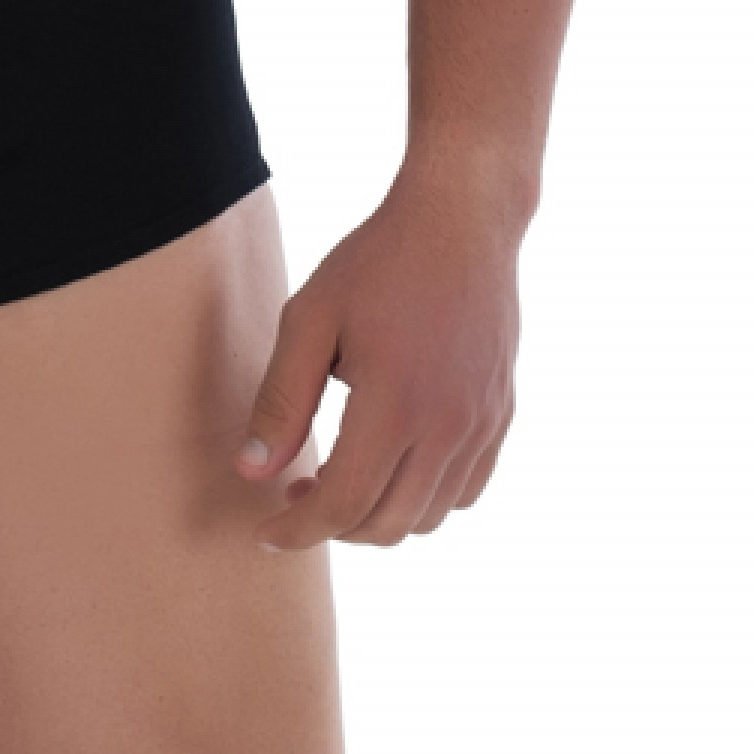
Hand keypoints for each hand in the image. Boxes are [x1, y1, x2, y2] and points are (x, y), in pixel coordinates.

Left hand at [232, 168, 522, 547]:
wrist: (462, 219)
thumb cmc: (377, 262)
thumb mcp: (310, 318)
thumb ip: (280, 401)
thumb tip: (252, 475)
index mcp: (395, 406)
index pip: (343, 506)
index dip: (298, 532)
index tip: (264, 534)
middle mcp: (448, 428)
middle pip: (387, 525)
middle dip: (333, 528)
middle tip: (295, 494)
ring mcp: (482, 425)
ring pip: (429, 517)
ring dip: (379, 517)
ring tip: (340, 477)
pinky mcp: (501, 414)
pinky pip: (466, 490)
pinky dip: (425, 498)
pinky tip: (392, 461)